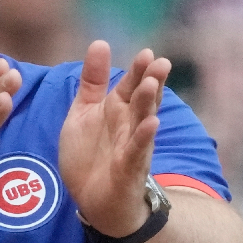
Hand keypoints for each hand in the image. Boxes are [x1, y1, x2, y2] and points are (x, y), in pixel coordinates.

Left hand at [59, 41, 169, 236]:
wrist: (94, 200)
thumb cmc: (91, 153)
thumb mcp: (84, 112)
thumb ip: (92, 81)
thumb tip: (100, 43)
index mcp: (117, 109)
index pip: (130, 85)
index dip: (138, 70)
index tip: (146, 52)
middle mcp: (129, 124)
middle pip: (142, 100)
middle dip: (150, 81)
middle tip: (159, 62)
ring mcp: (132, 145)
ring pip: (142, 121)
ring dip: (148, 103)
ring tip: (152, 84)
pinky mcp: (129, 167)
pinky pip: (137, 150)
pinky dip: (143, 137)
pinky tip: (151, 124)